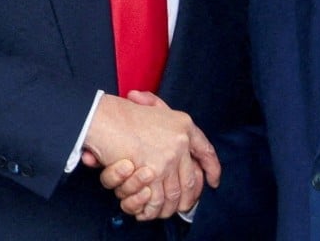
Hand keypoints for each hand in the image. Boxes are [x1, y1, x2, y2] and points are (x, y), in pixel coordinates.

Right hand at [83, 91, 220, 219]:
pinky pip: (157, 199)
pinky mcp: (152, 172)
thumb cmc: (123, 113)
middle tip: (185, 207)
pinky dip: (152, 209)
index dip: (212, 168)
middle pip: (191, 179)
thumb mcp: (154, 107)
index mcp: (184, 125)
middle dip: (189, 198)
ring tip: (163, 212)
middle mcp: (181, 142)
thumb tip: (172, 129)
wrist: (105, 117)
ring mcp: (168, 158)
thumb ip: (165, 113)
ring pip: (175, 193)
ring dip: (168, 207)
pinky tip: (149, 211)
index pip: (206, 151)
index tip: (214, 180)